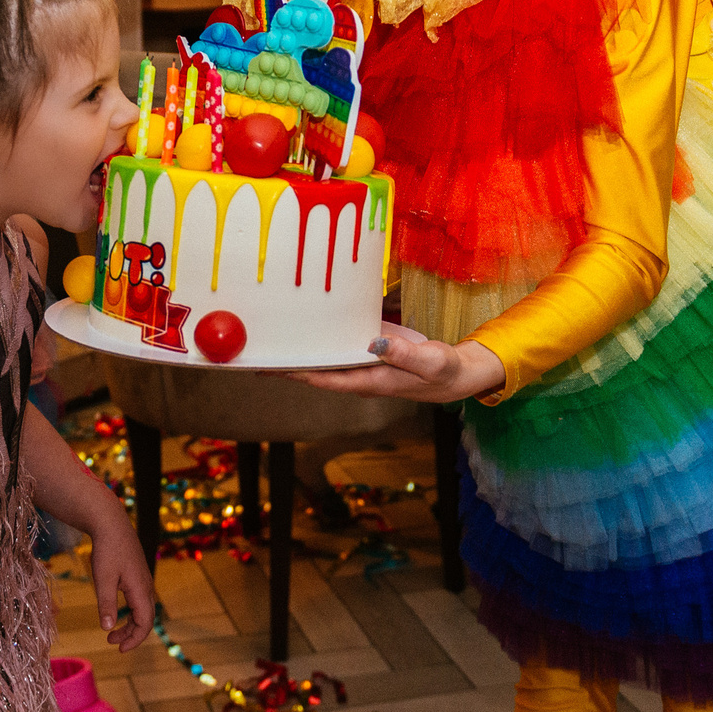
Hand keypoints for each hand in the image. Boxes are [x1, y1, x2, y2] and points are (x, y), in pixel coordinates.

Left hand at [88, 519, 155, 650]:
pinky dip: (129, 612)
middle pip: (145, 618)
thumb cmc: (107, 550)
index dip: (135, 639)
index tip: (120, 649)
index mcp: (140, 589)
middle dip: (131, 634)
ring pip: (142, 609)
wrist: (111, 523)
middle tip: (112, 643)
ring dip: (129, 624)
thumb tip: (107, 628)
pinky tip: (116, 612)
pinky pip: (138, 600)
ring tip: (111, 632)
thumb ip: (106, 604)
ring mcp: (143, 580)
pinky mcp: (137, 574)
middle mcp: (146, 586)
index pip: (145, 622)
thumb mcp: (103, 579)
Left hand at [280, 324, 505, 403]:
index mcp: (371, 381)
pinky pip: (339, 349)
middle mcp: (361, 376)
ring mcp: (364, 366)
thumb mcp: (430, 361)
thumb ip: (404, 353)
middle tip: (256, 354)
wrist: (456, 375)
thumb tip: (374, 343)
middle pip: (317, 372)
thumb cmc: (444, 371)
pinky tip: (308, 329)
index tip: (271, 368)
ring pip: (325, 360)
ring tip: (273, 339)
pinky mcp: (371, 354)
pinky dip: (322, 341)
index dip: (297, 373)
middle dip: (289, 365)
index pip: (325, 379)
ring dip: (302, 352)